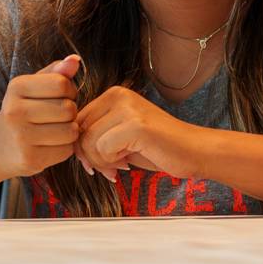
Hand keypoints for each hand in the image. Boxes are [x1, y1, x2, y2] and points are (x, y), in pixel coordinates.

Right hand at [0, 55, 81, 177]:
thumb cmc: (22, 110)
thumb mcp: (33, 86)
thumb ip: (56, 72)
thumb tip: (76, 60)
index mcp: (17, 87)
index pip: (62, 83)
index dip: (69, 91)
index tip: (59, 97)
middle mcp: (15, 111)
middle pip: (68, 108)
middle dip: (70, 112)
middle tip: (56, 116)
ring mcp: (21, 137)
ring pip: (70, 131)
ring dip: (69, 131)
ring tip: (55, 130)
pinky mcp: (30, 159)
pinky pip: (66, 150)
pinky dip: (64, 148)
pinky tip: (49, 144)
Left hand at [77, 86, 201, 180]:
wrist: (193, 151)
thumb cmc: (157, 147)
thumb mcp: (120, 136)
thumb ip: (96, 135)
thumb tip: (70, 147)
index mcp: (114, 94)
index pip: (77, 121)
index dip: (81, 146)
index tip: (97, 162)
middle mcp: (118, 95)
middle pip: (79, 131)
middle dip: (89, 156)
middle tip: (109, 169)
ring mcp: (128, 108)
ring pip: (88, 141)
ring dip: (100, 162)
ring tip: (120, 167)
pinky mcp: (136, 125)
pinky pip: (104, 149)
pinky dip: (111, 163)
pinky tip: (127, 165)